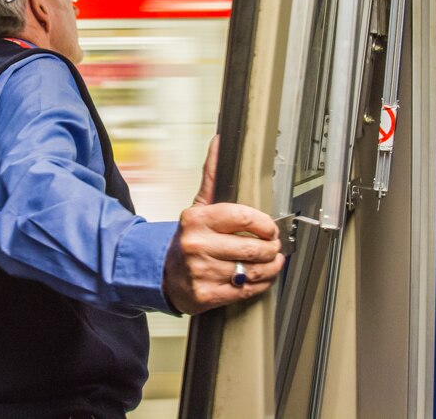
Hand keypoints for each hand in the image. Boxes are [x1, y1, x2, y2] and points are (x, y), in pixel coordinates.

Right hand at [161, 136, 285, 314]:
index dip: (264, 224)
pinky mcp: (206, 294)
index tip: (270, 228)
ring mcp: (201, 271)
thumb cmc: (187, 238)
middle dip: (271, 248)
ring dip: (269, 268)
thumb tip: (219, 141)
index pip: (242, 217)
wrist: (162, 273)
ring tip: (271, 262)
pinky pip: (245, 291)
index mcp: (196, 219)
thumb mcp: (198, 206)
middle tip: (273, 246)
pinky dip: (259, 285)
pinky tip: (259, 278)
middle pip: (252, 247)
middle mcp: (197, 244)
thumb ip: (213, 175)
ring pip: (252, 271)